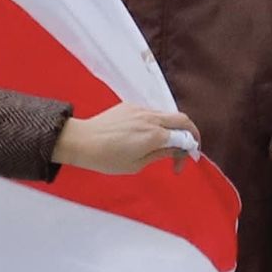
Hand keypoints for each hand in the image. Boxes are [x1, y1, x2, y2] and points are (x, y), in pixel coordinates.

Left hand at [53, 102, 199, 176]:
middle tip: (186, 149)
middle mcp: (151, 118)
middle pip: (182, 119)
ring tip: (165, 145)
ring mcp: (140, 109)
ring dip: (173, 128)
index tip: (183, 163)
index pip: (185, 137)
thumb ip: (160, 154)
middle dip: (190, 133)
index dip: (189, 150)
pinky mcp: (130, 106)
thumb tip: (176, 149)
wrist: (81, 141)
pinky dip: (158, 123)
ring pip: (167, 114)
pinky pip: (152, 112)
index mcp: (154, 135)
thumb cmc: (105, 158)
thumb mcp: (136, 165)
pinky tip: (148, 136)